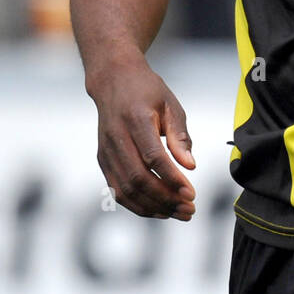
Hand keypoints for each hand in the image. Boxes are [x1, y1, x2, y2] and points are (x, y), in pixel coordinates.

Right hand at [89, 58, 195, 220]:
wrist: (113, 80)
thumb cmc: (146, 91)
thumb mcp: (171, 105)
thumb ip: (180, 136)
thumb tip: (190, 166)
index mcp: (135, 119)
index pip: (152, 156)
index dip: (171, 178)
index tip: (191, 193)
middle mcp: (116, 137)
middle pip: (137, 178)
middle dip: (165, 199)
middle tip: (189, 209)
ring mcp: (106, 151)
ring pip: (126, 189)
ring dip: (153, 207)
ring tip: (178, 213)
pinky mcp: (102, 160)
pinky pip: (118, 190)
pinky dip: (138, 205)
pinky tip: (159, 210)